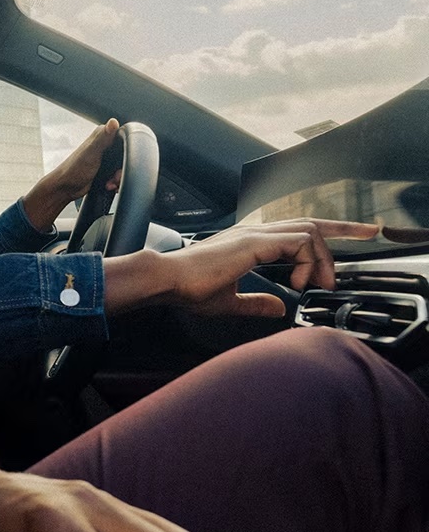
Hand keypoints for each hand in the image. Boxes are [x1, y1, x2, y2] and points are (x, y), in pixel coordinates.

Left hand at [22, 118, 120, 231]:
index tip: (123, 163)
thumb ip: (103, 137)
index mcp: (103, 135)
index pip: (126, 139)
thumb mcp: (91, 152)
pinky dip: (116, 183)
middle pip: (127, 155)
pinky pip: (118, 175)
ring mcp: (106, 158)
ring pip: (123, 167)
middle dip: (123, 170)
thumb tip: (113, 122)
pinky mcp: (106, 169)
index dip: (129, 153)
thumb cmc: (74, 169)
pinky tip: (109, 186)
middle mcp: (105, 145)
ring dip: (119, 178)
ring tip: (111, 184)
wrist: (65, 187)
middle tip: (115, 178)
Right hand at [103, 218, 379, 316]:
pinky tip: (299, 281)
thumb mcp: (230, 301)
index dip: (330, 232)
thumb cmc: (187, 290)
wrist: (166, 281)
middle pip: (311, 222)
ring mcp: (254, 234)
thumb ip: (257, 302)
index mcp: (248, 242)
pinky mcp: (254, 242)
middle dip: (345, 229)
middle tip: (366, 241)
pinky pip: (298, 242)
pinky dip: (307, 262)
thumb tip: (279, 308)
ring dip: (322, 259)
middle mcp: (254, 232)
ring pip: (308, 231)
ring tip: (318, 284)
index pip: (297, 230)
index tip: (358, 234)